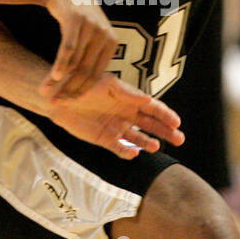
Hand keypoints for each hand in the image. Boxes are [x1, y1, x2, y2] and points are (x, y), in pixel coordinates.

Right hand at [42, 0, 118, 99]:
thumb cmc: (78, 18)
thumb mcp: (92, 35)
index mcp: (111, 42)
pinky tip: (53, 77)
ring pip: (75, 63)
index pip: (97, 73)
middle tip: (56, 103)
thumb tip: (87, 86)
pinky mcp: (76, 21)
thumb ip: (93, 56)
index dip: (82, 90)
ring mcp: (91, 27)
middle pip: (86, 71)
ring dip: (59, 80)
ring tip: (46, 91)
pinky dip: (61, 64)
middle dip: (69, 90)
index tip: (69, 102)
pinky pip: (68, 49)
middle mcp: (104, 35)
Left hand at [48, 73, 183, 159]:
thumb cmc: (84, 85)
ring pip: (138, 138)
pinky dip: (127, 152)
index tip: (177, 122)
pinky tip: (134, 154)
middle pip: (150, 124)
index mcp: (129, 99)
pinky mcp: (104, 139)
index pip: (152, 108)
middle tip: (180, 139)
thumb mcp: (107, 84)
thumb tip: (148, 99)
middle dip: (166, 131)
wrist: (59, 98)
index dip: (165, 115)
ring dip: (148, 142)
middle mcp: (126, 114)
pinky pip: (119, 148)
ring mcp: (116, 127)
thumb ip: (127, 93)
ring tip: (156, 146)